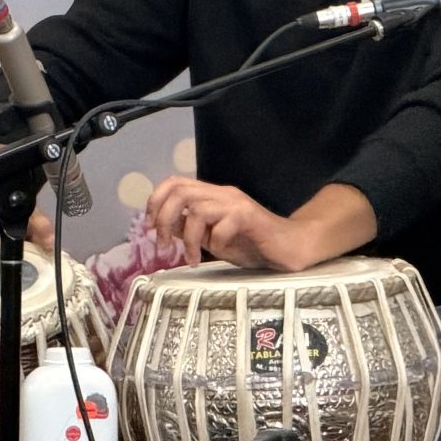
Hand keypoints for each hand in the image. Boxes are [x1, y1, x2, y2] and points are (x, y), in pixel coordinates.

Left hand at [145, 176, 294, 268]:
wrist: (291, 247)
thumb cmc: (254, 243)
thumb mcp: (213, 238)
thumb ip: (190, 230)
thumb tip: (163, 226)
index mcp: (211, 195)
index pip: (174, 183)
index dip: (155, 201)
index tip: (149, 226)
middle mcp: (222, 194)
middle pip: (179, 190)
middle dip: (163, 218)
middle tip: (163, 245)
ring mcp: (236, 203)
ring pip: (196, 209)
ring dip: (187, 238)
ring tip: (192, 257)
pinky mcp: (249, 217)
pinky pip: (221, 227)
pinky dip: (215, 243)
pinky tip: (220, 253)